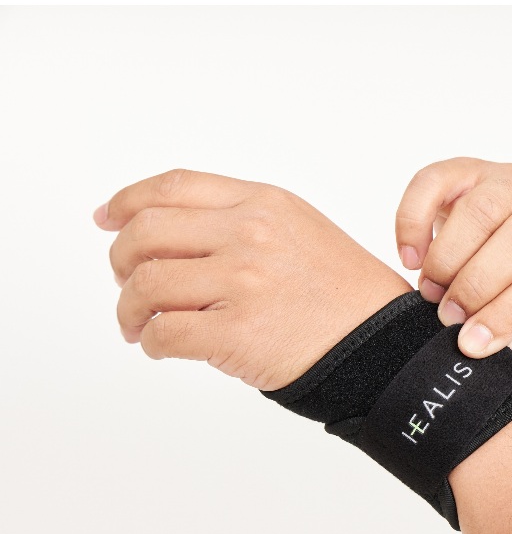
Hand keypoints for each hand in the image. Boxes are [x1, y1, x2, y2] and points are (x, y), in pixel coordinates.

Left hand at [95, 168, 410, 390]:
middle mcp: (250, 235)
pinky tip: (161, 346)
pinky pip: (163, 333)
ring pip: (145, 285)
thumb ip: (242, 221)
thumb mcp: (301, 231)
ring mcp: (243, 282)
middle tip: (127, 284)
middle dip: (121, 261)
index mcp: (265, 204)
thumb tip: (165, 231)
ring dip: (129, 308)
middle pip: (146, 233)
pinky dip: (149, 342)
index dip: (128, 200)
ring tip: (138, 324)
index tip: (106, 217)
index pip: (174, 187)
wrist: (382, 344)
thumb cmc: (344, 295)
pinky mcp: (236, 333)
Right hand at [395, 158, 511, 357]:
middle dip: (475, 287)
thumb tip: (479, 338)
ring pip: (479, 210)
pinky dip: (412, 220)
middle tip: (448, 319)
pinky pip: (434, 182)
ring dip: (446, 260)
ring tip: (432, 294)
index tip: (472, 343)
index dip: (507, 315)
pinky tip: (411, 257)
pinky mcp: (472, 169)